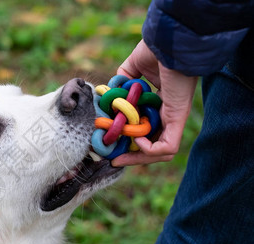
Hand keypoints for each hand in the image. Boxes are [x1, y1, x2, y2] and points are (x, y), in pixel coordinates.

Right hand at [111, 40, 197, 166]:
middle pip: (154, 145)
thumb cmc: (156, 49)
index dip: (130, 139)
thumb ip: (123, 79)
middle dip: (133, 156)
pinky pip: (167, 146)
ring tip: (120, 155)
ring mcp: (174, 117)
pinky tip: (135, 138)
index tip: (113, 143)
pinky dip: (149, 150)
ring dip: (139, 158)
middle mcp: (169, 113)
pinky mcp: (177, 117)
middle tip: (114, 158)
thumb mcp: (133, 67)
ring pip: (162, 152)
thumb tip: (111, 91)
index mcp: (160, 103)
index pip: (147, 130)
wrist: (170, 40)